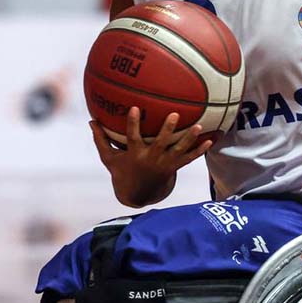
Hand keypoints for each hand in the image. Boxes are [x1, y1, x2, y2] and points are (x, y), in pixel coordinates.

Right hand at [92, 107, 210, 180]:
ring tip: (199, 126)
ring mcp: (164, 164)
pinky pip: (189, 158)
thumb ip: (101, 140)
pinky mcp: (174, 167)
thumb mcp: (109, 158)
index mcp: (135, 154)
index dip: (133, 123)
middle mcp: (151, 158)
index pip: (132, 137)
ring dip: (189, 139)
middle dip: (167, 130)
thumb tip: (90, 120)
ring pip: (179, 150)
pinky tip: (211, 141)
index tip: (135, 108)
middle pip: (160, 143)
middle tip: (175, 115)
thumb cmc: (122, 171)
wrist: (137, 194)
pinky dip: (200, 150)